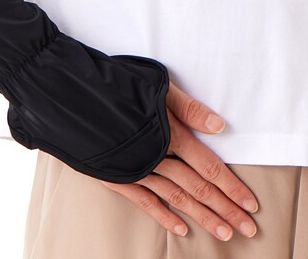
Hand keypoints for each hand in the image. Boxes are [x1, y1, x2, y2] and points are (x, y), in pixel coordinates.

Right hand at [101, 82, 258, 240]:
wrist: (69, 98)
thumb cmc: (113, 87)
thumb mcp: (154, 87)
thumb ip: (186, 107)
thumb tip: (218, 125)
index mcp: (169, 134)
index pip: (208, 166)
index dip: (232, 186)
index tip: (251, 205)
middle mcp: (157, 157)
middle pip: (197, 187)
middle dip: (225, 209)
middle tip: (247, 229)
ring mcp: (137, 169)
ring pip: (175, 198)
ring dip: (201, 216)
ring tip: (222, 232)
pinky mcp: (117, 176)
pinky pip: (144, 201)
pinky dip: (164, 215)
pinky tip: (181, 229)